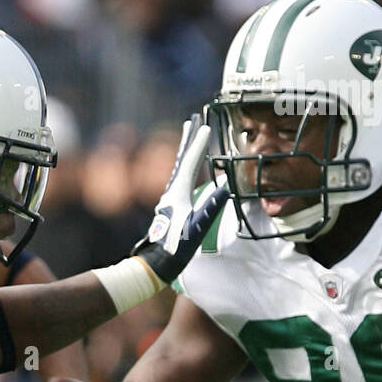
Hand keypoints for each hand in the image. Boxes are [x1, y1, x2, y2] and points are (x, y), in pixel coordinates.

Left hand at [132, 113, 228, 285]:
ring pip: (178, 166)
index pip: (190, 163)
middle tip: (192, 119)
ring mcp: (169, 197)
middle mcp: (171, 191)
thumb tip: (225, 188)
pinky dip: (184, 165)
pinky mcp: (170, 205)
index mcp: (178, 193)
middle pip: (181, 159)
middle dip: (188, 139)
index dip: (199, 145)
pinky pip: (178, 177)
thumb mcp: (197, 227)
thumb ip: (210, 207)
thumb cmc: (176, 247)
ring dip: (185, 149)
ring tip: (189, 135)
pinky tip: (186, 167)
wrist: (156, 262)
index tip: (205, 127)